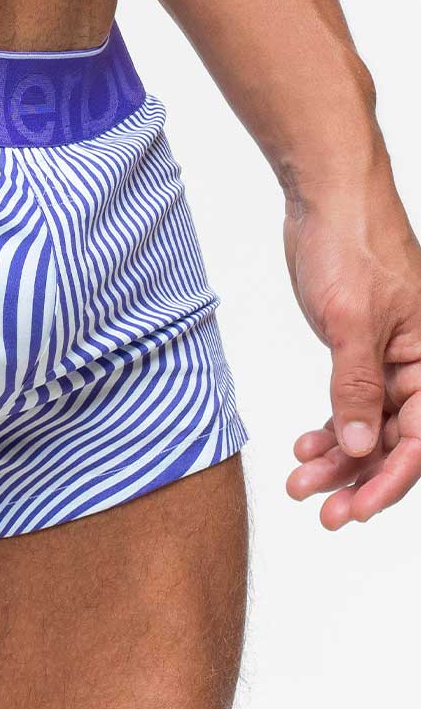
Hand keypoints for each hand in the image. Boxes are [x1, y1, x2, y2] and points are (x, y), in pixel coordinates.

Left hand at [284, 174, 420, 527]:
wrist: (327, 198)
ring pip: (370, 426)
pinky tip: (306, 449)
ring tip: (300, 482)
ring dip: (338, 457)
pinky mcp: (359, 351)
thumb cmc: (351, 245)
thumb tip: (360, 445)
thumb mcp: (351, 321)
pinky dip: (331, 428)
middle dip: (358, 478)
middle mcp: (418, 367)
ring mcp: (388, 360)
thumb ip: (356, 386)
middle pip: (395, 441)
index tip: (355, 510)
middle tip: (320, 509)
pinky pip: (352, 403)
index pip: (419, 439)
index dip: (389, 480)